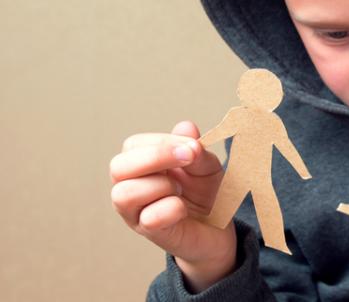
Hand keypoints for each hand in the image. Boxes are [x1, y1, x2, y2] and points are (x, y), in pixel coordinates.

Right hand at [109, 121, 236, 291]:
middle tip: (188, 157)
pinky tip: (183, 208)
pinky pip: (149, 218)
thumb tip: (186, 127)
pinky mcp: (149, 233)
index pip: (134, 145)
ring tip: (180, 189)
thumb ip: (195, 148)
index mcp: (141, 165)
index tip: (193, 146)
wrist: (217, 228)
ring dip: (160, 185)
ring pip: (124, 193)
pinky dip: (171, 208)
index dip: (163, 142)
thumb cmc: (204, 193)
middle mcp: (130, 186)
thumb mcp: (206, 165)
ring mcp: (135, 212)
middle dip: (156, 157)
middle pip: (118, 167)